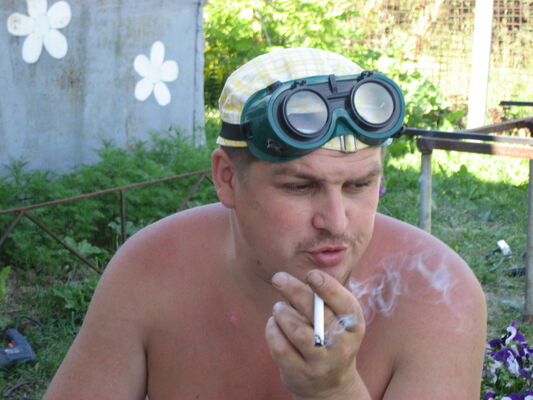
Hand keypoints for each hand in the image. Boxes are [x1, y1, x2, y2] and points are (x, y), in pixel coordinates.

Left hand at [265, 270, 367, 399]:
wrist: (329, 384)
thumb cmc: (329, 338)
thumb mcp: (336, 320)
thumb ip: (320, 299)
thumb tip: (289, 281)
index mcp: (354, 326)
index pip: (345, 304)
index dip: (328, 288)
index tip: (311, 275)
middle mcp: (342, 346)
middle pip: (317, 314)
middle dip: (295, 291)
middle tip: (278, 278)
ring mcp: (321, 363)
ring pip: (297, 331)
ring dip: (282, 312)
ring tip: (279, 308)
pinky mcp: (300, 374)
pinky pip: (280, 347)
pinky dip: (273, 329)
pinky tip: (274, 323)